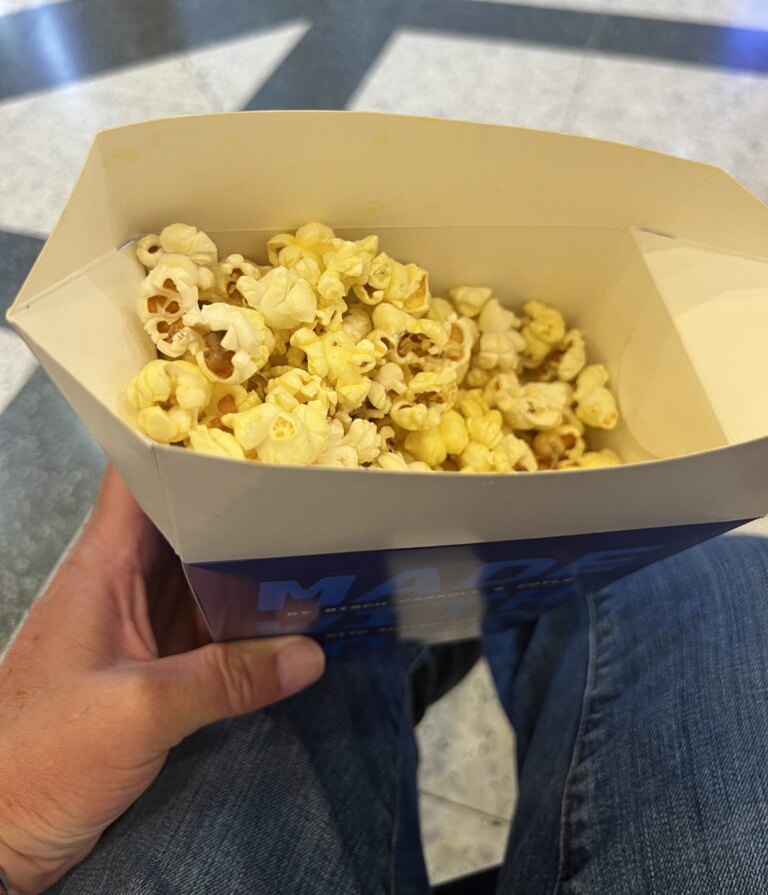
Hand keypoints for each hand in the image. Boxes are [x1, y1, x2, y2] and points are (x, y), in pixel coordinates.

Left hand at [0, 466, 324, 893]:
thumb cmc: (40, 756)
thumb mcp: (139, 712)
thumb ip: (227, 680)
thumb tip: (310, 653)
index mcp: (103, 566)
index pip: (139, 477)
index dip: (186, 442)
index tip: (249, 421)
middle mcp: (123, 584)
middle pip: (187, 522)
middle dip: (244, 504)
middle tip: (313, 486)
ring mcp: (140, 627)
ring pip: (204, 576)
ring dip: (253, 567)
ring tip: (320, 544)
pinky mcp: (152, 669)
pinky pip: (209, 630)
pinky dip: (248, 623)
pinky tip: (293, 619)